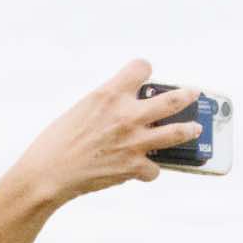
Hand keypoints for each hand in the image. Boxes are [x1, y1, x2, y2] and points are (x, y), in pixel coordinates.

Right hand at [5, 60, 200, 209]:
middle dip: (186, 96)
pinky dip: (150, 170)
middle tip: (193, 94)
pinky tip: (144, 169)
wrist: (47, 174)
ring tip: (194, 129)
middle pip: (172, 99)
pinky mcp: (133, 166)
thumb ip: (105, 106)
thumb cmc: (55, 143)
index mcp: (109, 94)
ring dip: (189, 130)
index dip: (144, 70)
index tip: (145, 74)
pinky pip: (155, 168)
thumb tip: (122, 109)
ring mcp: (134, 141)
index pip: (140, 68)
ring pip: (178, 132)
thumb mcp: (80, 110)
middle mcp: (126, 114)